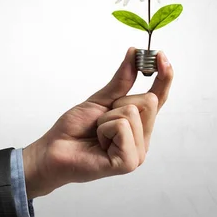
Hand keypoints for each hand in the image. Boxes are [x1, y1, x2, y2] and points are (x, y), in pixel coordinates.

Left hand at [22, 47, 173, 198]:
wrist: (53, 151)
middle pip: (148, 100)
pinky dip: (104, 129)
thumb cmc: (74, 129)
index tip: (161, 55)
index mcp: (138, 126)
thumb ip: (122, 80)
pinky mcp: (128, 162)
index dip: (163, 76)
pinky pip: (122, 127)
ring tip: (97, 133)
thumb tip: (133, 54)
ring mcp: (137, 153)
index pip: (158, 98)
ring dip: (106, 118)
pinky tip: (99, 144)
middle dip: (118, 102)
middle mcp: (142, 139)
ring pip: (132, 112)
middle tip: (101, 119)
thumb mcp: (100, 99)